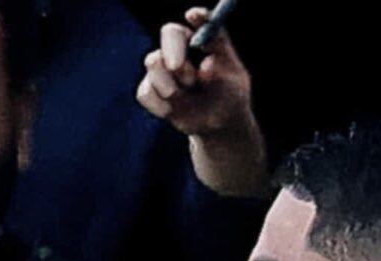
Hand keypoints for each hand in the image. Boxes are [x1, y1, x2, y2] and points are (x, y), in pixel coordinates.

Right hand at [137, 10, 268, 197]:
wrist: (216, 125)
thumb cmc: (229, 99)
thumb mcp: (235, 86)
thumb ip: (221, 74)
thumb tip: (206, 62)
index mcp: (208, 38)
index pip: (202, 20)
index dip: (197, 16)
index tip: (193, 15)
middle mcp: (184, 46)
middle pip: (170, 33)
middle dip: (173, 50)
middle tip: (176, 66)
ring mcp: (164, 66)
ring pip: (154, 64)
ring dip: (169, 85)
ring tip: (187, 98)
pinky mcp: (150, 87)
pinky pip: (145, 92)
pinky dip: (158, 104)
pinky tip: (172, 112)